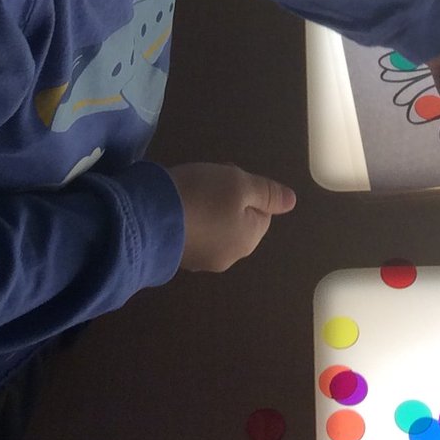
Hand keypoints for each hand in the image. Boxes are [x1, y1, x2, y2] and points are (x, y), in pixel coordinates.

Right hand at [167, 162, 296, 271]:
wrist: (147, 219)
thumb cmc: (201, 196)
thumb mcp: (240, 185)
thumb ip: (268, 192)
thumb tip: (292, 202)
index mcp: (248, 240)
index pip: (260, 211)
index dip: (245, 190)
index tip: (226, 178)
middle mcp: (228, 257)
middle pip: (237, 220)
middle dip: (226, 200)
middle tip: (206, 181)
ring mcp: (200, 261)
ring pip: (214, 227)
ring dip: (205, 209)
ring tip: (188, 191)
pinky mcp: (176, 258)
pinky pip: (191, 234)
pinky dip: (187, 220)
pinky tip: (175, 206)